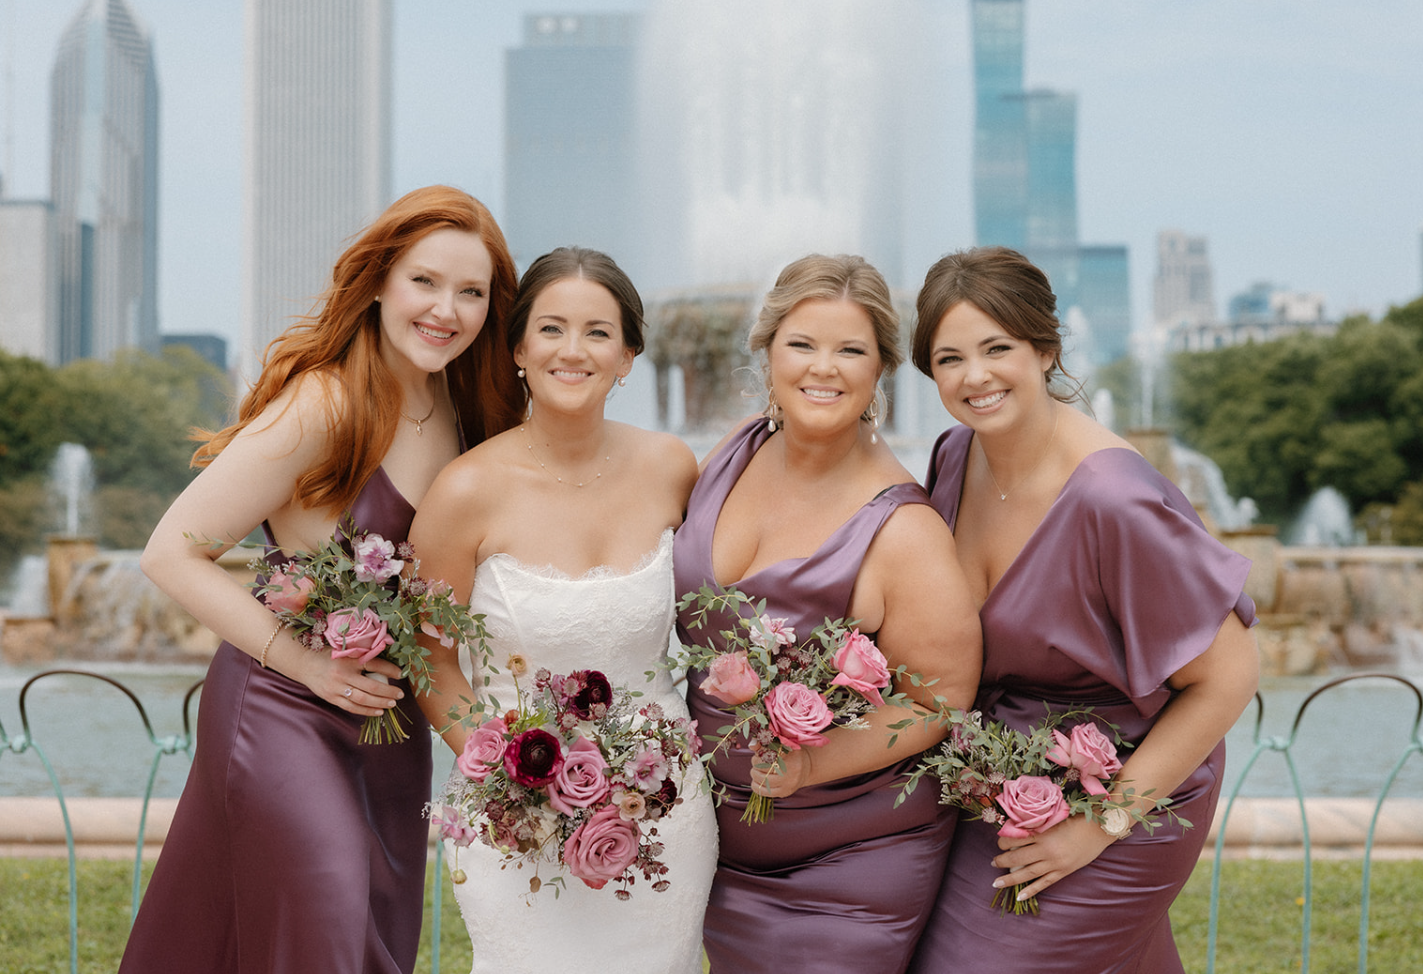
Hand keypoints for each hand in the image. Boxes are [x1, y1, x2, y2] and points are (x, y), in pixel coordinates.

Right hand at [285, 647, 404, 716]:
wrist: (305, 664)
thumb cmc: (330, 656)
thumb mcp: (345, 651)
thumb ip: (362, 656)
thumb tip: (387, 665)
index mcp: (349, 659)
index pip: (374, 664)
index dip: (389, 669)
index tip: (401, 673)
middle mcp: (343, 674)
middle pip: (371, 686)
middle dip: (388, 691)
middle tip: (400, 694)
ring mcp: (336, 688)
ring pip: (363, 699)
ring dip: (380, 702)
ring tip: (392, 703)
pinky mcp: (332, 698)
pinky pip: (352, 707)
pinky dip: (367, 711)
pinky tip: (379, 711)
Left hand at [749, 749, 811, 798]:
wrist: (807, 768)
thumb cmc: (792, 754)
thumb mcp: (783, 745)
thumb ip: (766, 743)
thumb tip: (752, 745)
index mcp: (792, 756)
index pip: (769, 755)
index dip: (759, 754)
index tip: (758, 754)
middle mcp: (792, 771)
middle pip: (765, 768)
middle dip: (756, 764)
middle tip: (755, 762)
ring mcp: (789, 783)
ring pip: (764, 780)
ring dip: (755, 775)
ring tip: (755, 771)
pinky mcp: (785, 792)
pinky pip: (765, 792)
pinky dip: (756, 786)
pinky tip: (756, 781)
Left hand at [990, 814, 1116, 900]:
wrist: (1099, 829)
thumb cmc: (1076, 818)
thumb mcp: (1053, 817)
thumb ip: (1036, 823)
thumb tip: (1017, 827)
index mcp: (1043, 834)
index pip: (1015, 840)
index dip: (1003, 842)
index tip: (998, 842)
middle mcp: (1047, 851)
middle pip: (1018, 858)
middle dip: (1002, 861)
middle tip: (992, 863)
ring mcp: (1055, 864)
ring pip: (1028, 873)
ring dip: (1010, 879)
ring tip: (996, 882)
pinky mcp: (1063, 872)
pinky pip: (1044, 883)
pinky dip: (1031, 890)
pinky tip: (1019, 896)